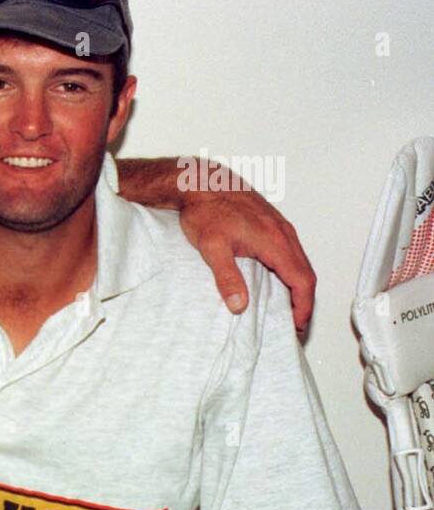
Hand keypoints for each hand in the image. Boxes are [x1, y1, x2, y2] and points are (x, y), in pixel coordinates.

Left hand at [179, 186, 315, 331]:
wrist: (202, 182)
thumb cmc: (206, 211)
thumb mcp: (212, 248)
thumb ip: (227, 278)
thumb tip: (239, 305)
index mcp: (275, 242)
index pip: (302, 281)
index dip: (303, 308)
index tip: (297, 326)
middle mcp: (284, 234)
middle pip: (306, 274)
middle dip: (304, 302)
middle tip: (293, 324)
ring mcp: (280, 227)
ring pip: (300, 262)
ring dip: (298, 286)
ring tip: (287, 308)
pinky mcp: (272, 224)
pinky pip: (291, 252)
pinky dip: (291, 271)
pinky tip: (277, 281)